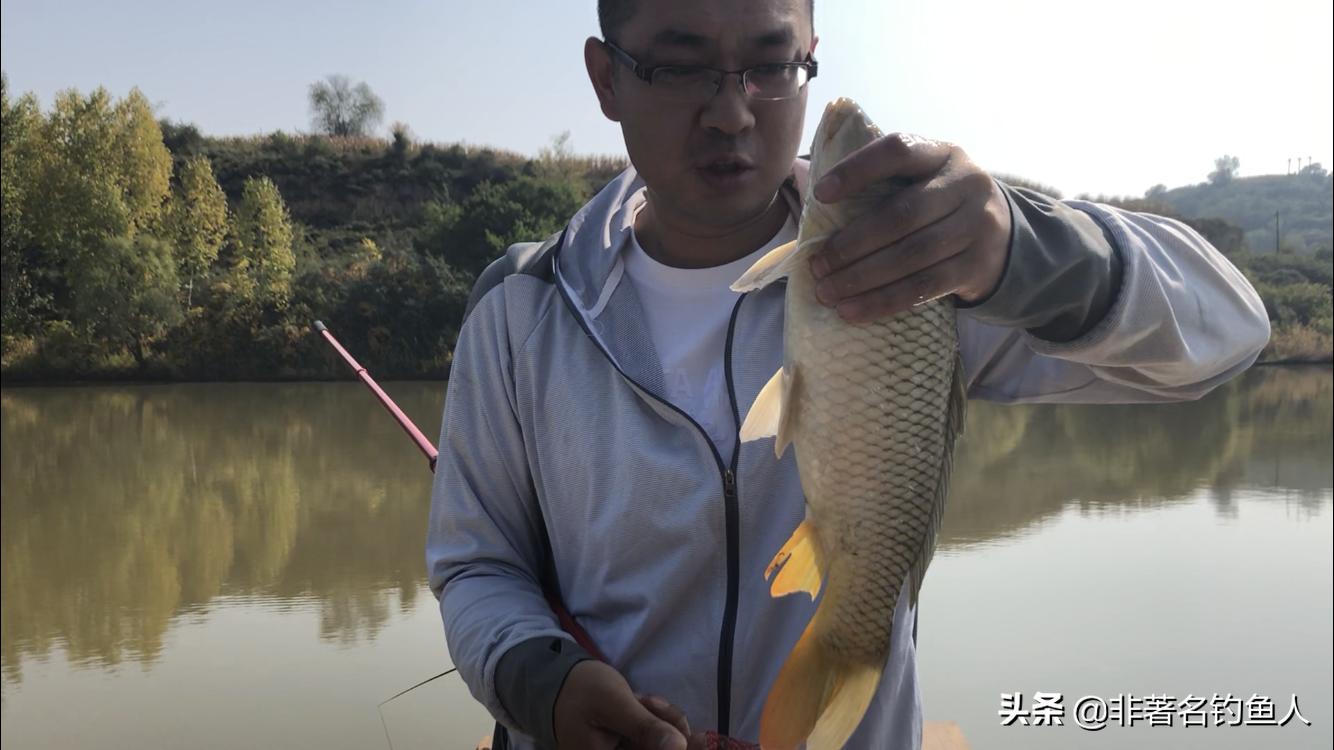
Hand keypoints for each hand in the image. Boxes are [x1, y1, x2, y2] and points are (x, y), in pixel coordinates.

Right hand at [553, 660, 689, 748]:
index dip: (678, 747)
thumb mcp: (615, 704)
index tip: (698, 738)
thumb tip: (680, 748)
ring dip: (661, 719)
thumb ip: (645, 729)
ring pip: (661, 742)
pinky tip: (642, 701)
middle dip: (667, 727)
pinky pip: (653, 736)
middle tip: (654, 703)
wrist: (558, 680)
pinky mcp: (629, 746)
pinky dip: (654, 717)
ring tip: (642, 699)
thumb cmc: (581, 690)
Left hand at [808, 133, 1011, 322]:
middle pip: (901, 215)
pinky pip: (923, 288)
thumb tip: (804, 185)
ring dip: (862, 278)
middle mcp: (966, 184)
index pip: (898, 151)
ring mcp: (977, 227)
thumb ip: (879, 180)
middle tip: (817, 265)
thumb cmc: (939, 204)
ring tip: (827, 292)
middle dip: (852, 244)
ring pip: (911, 256)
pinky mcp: (977, 267)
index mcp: (942, 154)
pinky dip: (883, 301)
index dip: (857, 170)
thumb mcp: (922, 178)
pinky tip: (853, 311)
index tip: (821, 195)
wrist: (1004, 234)